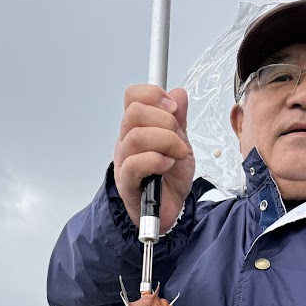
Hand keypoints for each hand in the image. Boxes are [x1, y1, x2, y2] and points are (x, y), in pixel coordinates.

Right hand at [113, 85, 194, 232]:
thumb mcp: (181, 144)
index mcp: (137, 127)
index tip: (173, 108)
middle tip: (179, 137)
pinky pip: (135, 164)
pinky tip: (167, 165)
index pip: (133, 96)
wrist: (169, 212)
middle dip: (165, 120)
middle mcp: (127, 141)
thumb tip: (179, 94)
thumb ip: (179, 120)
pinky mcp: (127, 182)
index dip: (154, 94)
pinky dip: (157, 160)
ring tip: (178, 154)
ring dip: (165, 142)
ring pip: (136, 136)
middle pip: (134, 112)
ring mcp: (124, 161)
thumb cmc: (170, 181)